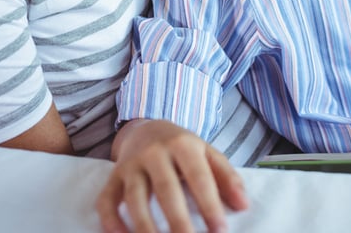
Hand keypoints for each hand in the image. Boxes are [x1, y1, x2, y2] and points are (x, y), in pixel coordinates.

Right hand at [96, 119, 247, 232]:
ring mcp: (130, 165)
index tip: (220, 230)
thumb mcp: (207, 153)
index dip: (209, 204)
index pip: (198, 177)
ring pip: (134, 197)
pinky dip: (111, 220)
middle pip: (166, 189)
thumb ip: (227, 177)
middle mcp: (154, 153)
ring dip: (145, 225)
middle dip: (178, 220)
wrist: (146, 128)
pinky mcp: (113, 177)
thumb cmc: (182, 148)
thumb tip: (243, 205)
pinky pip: (106, 200)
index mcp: (183, 145)